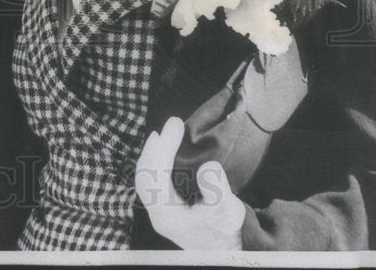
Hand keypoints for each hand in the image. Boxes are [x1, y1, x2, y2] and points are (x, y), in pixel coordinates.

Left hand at [135, 116, 245, 249]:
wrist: (229, 250)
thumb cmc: (228, 231)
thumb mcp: (228, 211)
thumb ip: (217, 190)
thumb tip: (208, 167)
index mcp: (166, 216)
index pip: (156, 176)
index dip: (164, 148)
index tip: (176, 126)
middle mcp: (158, 213)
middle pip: (145, 176)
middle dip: (155, 148)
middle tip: (170, 125)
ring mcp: (160, 211)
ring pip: (146, 178)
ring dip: (153, 154)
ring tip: (162, 134)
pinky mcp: (165, 207)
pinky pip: (153, 181)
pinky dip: (156, 163)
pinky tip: (164, 151)